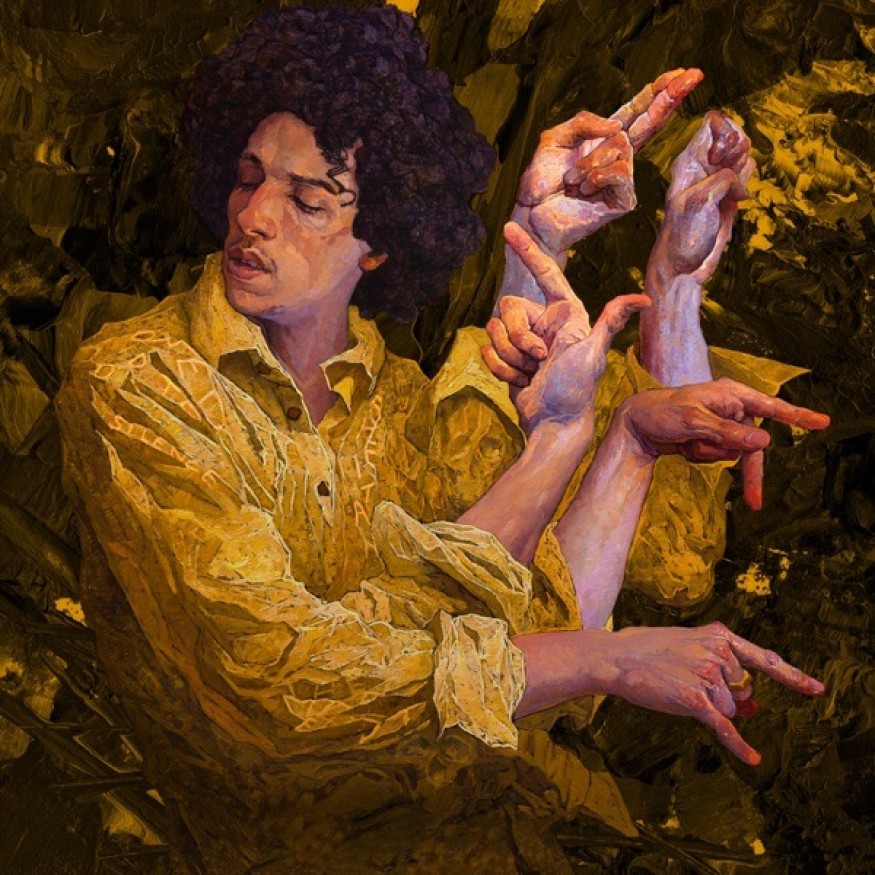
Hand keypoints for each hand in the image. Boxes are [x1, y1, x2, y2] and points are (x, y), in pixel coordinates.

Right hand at [482, 222, 649, 434]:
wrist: (553, 422)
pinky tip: (520, 381)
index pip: (545, 272)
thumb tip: (645, 299)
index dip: (527, 249)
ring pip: (494, 328)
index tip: (508, 227)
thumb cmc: (575, 390)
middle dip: (517, 338)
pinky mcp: (508, 355)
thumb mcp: (592, 353)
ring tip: (531, 373)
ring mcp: (524, 338)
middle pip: (508, 307)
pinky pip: (488, 349)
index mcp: (566, 312)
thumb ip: (611, 321)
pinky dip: (500, 368)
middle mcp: (544, 319)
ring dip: (509, 358)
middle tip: (539, 359)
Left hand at [515, 68, 703, 257]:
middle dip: (669, 96)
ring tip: (572, 180)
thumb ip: (582, 122)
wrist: (534, 213)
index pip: (636, 111)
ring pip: (622, 146)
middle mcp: (618, 155)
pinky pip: (621, 171)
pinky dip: (598, 175)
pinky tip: (585, 188)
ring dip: (590, 161)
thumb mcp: (554, 139)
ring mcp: (623, 178)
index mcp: (603, 139)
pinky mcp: (624, 199)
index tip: (681, 72)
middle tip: (695, 74)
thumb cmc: (541, 182)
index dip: (656, 92)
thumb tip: (616, 125)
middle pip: (650, 121)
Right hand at [601, 622, 824, 764]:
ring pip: (731, 708)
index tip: (816, 690)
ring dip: (711, 707)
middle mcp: (718, 653)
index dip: (792, 676)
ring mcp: (707, 675)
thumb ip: (722, 671)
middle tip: (690, 682)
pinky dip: (738, 744)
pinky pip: (723, 725)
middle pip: (744, 690)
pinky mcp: (694, 699)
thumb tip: (753, 707)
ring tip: (678, 688)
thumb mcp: (689, 649)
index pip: (764, 658)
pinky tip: (752, 758)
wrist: (617, 656)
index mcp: (719, 636)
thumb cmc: (650, 651)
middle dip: (727, 696)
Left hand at [617, 378, 829, 508]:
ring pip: (733, 453)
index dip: (798, 417)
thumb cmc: (661, 413)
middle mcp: (731, 407)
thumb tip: (765, 441)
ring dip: (710, 455)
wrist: (635, 423)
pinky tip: (684, 446)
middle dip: (748, 471)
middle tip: (755, 502)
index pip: (771, 407)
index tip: (823, 423)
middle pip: (754, 445)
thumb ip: (728, 432)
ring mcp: (722, 424)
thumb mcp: (693, 422)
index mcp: (731, 394)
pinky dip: (701, 457)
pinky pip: (718, 457)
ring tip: (688, 442)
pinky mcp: (712, 438)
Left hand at [649, 110, 753, 283]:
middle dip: (740, 150)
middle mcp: (703, 164)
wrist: (683, 265)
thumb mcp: (698, 201)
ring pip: (744, 154)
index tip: (721, 158)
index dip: (726, 132)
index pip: (713, 121)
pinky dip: (746, 183)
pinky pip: (746, 173)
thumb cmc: (682, 235)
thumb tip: (740, 178)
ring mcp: (717, 178)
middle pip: (735, 133)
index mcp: (689, 160)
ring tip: (730, 193)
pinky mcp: (728, 193)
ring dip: (744, 170)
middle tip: (729, 174)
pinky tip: (734, 201)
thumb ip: (722, 179)